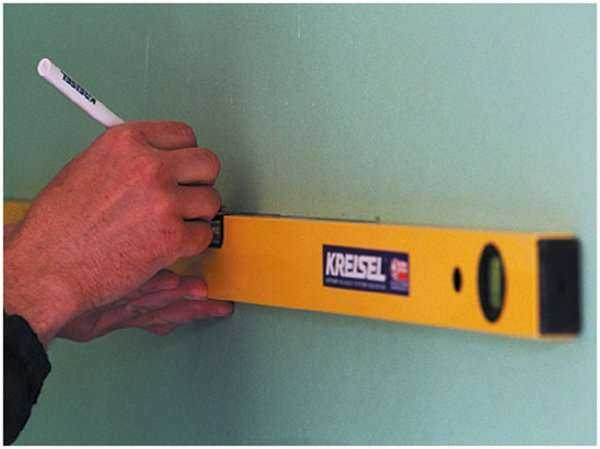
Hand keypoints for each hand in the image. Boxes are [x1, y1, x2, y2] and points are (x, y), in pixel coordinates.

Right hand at [4, 121, 220, 344]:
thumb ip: (129, 157)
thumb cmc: (60, 226)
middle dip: (200, 181)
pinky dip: (191, 243)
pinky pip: (205, 234)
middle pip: (208, 163)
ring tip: (172, 223)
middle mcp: (149, 166)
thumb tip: (157, 154)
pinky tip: (168, 244)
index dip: (184, 154)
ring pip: (212, 200)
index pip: (184, 134)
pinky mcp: (173, 237)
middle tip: (186, 195)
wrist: (49, 267)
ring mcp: (164, 202)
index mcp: (127, 142)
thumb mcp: (87, 167)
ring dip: (196, 214)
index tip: (182, 167)